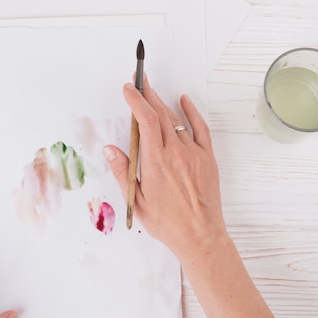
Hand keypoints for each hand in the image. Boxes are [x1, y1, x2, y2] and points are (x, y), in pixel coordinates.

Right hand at [103, 77, 226, 259]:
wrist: (200, 236)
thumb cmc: (167, 223)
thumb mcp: (136, 201)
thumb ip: (123, 172)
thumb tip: (110, 149)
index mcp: (155, 162)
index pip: (145, 121)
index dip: (136, 100)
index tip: (128, 89)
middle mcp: (176, 153)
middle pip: (160, 114)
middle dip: (147, 94)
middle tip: (138, 81)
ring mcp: (193, 154)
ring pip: (176, 120)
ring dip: (162, 103)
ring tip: (152, 91)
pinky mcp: (207, 158)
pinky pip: (200, 128)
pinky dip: (192, 112)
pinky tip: (185, 100)